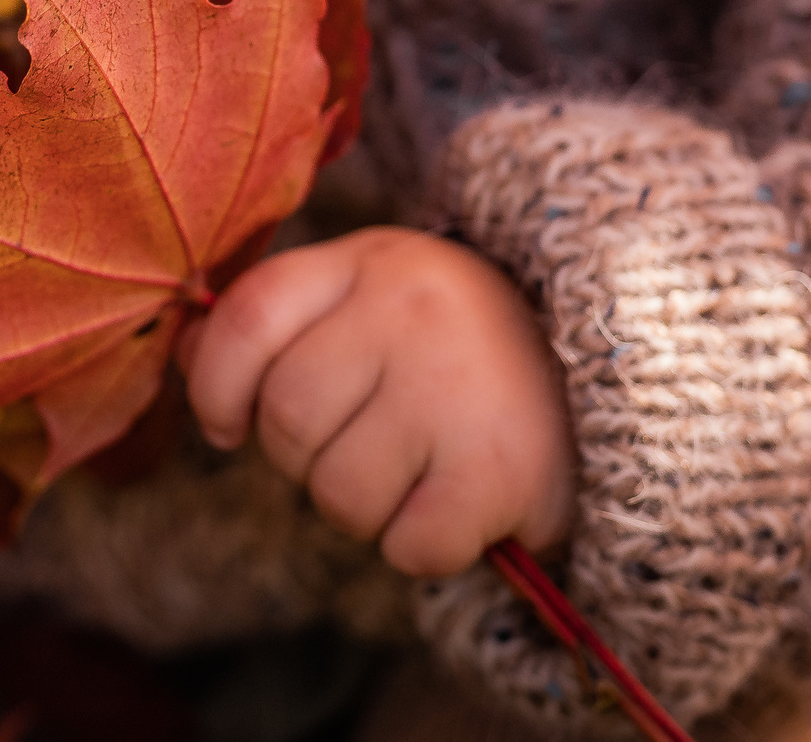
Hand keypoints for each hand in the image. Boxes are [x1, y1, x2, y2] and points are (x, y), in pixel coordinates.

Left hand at [182, 226, 575, 576]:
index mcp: (371, 262)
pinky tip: (459, 509)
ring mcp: (455, 385)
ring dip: (365, 511)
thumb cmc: (464, 354)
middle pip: (286, 421)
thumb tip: (183, 360)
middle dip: (304, 461)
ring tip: (419, 474)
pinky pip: (405, 544)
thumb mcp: (372, 306)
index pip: (246, 319)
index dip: (215, 387)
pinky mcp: (497, 468)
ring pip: (337, 493)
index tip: (226, 424)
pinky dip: (422, 548)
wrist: (628, 381)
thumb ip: (278, 324)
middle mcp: (411, 310)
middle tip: (364, 450)